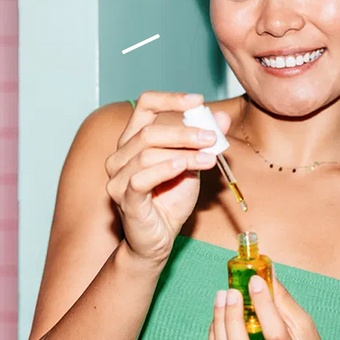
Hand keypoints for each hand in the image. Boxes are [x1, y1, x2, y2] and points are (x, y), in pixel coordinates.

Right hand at [104, 91, 230, 262]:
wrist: (159, 239)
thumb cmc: (171, 200)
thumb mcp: (192, 166)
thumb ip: (202, 142)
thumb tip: (222, 118)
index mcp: (133, 141)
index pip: (145, 106)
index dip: (170, 99)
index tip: (197, 101)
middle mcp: (120, 156)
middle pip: (149, 131)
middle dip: (185, 132)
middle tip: (212, 137)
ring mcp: (118, 178)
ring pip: (148, 154)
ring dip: (184, 153)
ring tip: (209, 158)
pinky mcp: (123, 199)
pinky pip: (141, 179)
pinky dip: (165, 169)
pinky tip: (183, 168)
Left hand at [208, 274, 333, 339]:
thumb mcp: (305, 327)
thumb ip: (283, 302)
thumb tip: (265, 273)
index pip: (275, 335)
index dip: (263, 306)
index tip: (254, 281)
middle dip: (231, 318)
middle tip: (230, 292)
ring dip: (219, 324)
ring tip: (222, 298)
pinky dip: (215, 336)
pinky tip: (219, 317)